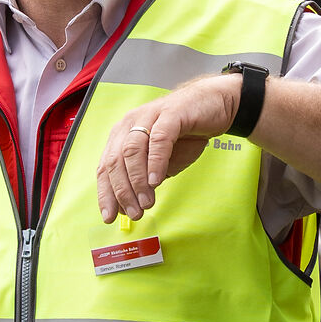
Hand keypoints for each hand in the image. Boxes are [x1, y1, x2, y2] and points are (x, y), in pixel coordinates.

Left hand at [96, 75, 240, 223]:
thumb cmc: (185, 134)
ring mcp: (149, 116)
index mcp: (123, 134)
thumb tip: (129, 205)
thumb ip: (145, 178)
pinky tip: (156, 181)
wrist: (214, 105)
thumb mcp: (161, 162)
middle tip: (133, 213)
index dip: (106, 193)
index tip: (110, 216)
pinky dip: (155, 162)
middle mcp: (131, 123)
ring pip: (132, 151)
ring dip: (137, 181)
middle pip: (115, 160)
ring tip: (145, 202)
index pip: (106, 166)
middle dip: (122, 192)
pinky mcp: (171, 113)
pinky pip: (159, 139)